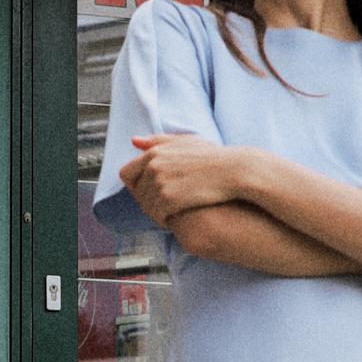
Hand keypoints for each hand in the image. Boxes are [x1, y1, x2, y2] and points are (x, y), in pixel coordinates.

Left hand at [121, 133, 247, 226]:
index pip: (126, 174)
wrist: (235, 171)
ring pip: (146, 207)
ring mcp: (160, 183)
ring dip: (158, 212)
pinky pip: (158, 216)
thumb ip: (158, 141)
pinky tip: (179, 217)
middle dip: (149, 201)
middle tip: (167, 205)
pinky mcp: (169, 199)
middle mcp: (152, 166)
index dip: (137, 185)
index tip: (153, 191)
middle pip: (137, 194)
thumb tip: (134, 141)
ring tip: (175, 212)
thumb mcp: (185, 142)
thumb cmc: (214, 157)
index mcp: (154, 152)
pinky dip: (166, 220)